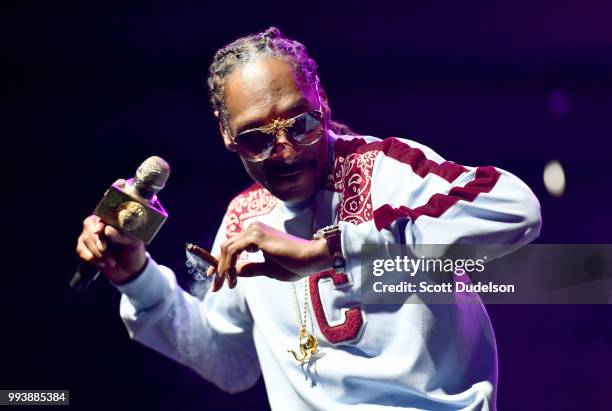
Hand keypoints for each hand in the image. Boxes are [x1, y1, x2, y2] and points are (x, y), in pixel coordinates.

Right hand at [76, 214, 146, 283]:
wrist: (129, 270)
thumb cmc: (133, 252)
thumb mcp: (133, 243)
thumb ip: (122, 236)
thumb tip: (107, 229)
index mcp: (113, 220)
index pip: (101, 217)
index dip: (99, 224)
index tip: (100, 231)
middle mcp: (99, 224)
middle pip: (89, 227)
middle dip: (97, 241)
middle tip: (105, 250)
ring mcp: (89, 235)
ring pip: (85, 240)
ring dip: (97, 253)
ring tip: (111, 262)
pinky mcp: (84, 247)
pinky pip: (81, 250)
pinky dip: (91, 258)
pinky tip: (102, 263)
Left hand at [207, 222, 330, 291]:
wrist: (311, 259)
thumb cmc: (295, 264)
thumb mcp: (267, 269)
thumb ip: (250, 269)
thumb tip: (234, 272)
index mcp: (256, 234)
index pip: (232, 246)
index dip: (220, 262)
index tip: (216, 278)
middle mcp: (254, 228)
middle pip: (225, 246)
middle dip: (218, 267)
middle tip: (216, 286)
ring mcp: (254, 230)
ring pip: (227, 248)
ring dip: (223, 269)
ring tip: (227, 285)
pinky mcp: (256, 236)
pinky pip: (233, 251)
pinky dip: (229, 266)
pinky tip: (233, 279)